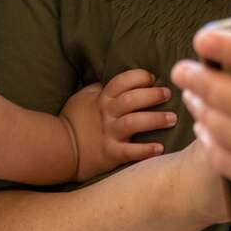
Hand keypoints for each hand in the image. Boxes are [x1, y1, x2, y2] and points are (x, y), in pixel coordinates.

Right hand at [61, 69, 175, 180]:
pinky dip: (145, 150)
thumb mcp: (83, 97)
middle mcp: (107, 114)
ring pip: (134, 123)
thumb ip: (101, 87)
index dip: (138, 77)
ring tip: (172, 119)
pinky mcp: (110, 154)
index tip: (152, 78)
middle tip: (168, 94)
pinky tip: (160, 148)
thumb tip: (121, 80)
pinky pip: (130, 152)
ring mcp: (109, 134)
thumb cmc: (73, 120)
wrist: (58, 148)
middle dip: (152, 95)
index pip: (122, 82)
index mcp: (102, 98)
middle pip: (131, 100)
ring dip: (155, 120)